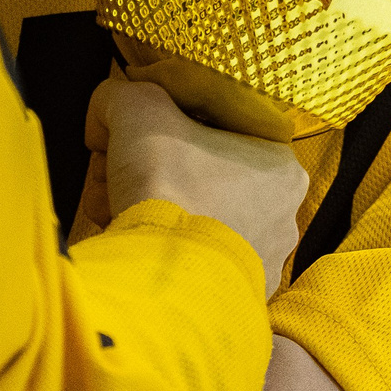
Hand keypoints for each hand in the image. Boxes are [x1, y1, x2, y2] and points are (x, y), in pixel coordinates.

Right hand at [86, 79, 305, 283]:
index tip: (133, 141)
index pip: (216, 131)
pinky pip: (193, 263)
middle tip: (116, 180)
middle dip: (150, 176)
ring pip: (195, 221)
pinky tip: (135, 249)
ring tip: (118, 216)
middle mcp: (283, 216)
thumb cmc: (170, 189)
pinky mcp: (235, 296)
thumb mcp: (138, 112)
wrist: (165, 283)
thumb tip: (108, 106)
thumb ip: (124, 94)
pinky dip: (161, 253)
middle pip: (200, 178)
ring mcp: (262, 262)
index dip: (165, 130)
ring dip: (152, 213)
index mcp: (280, 165)